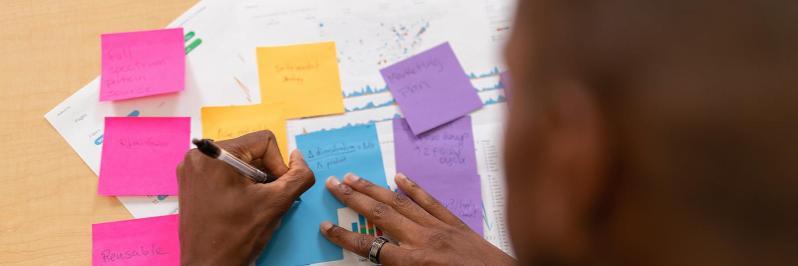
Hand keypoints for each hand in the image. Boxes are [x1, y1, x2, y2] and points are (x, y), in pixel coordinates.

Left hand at [177, 131, 314, 265]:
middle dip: (265, 175)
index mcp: (213, 154)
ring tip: (252, 206)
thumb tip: (299, 158)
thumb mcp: (276, 203)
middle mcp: (198, 156)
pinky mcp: (191, 183)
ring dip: (254, 182)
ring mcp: (192, 170)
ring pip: (239, 163)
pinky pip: (225, 173)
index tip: (274, 190)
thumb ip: (298, 176)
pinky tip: (240, 207)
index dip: (278, 165)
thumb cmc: (235, 238)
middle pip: (250, 151)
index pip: (264, 141)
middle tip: (264, 200)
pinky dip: (239, 187)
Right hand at [319, 173, 515, 265]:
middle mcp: (423, 240)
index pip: (369, 246)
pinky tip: (399, 177)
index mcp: (413, 262)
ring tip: (354, 177)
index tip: (326, 226)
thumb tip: (378, 260)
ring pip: (401, 203)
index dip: (344, 237)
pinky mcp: (456, 224)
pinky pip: (431, 202)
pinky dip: (414, 189)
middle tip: (333, 184)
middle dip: (354, 198)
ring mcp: (440, 228)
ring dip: (375, 188)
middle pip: (380, 214)